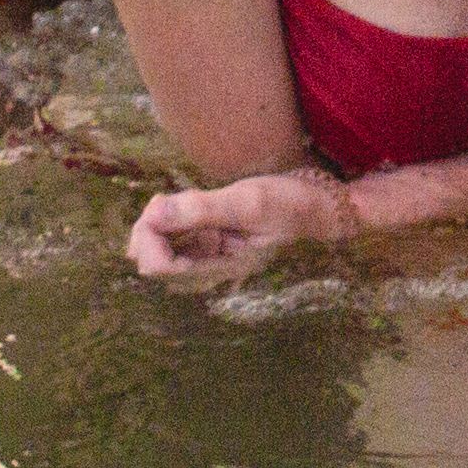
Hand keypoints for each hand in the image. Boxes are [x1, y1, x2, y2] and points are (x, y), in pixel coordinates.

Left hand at [127, 170, 362, 280]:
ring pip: (164, 250)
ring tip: (167, 199)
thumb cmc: (289, 203)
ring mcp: (213, 255)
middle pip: (156, 262)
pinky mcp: (215, 242)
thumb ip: (200, 209)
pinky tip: (178, 203)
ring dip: (157, 225)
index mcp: (221, 267)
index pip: (162, 268)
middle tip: (159, 200)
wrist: (319, 205)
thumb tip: (153, 213)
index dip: (149, 239)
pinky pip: (179, 238)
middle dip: (148, 232)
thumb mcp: (247, 201)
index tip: (157, 206)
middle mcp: (212, 268)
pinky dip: (170, 220)